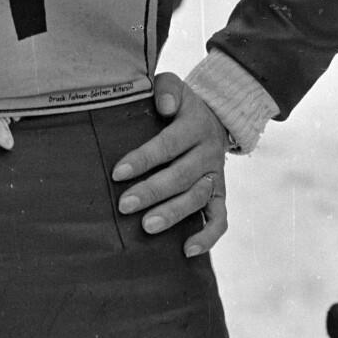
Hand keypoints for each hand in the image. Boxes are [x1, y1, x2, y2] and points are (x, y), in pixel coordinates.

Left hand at [111, 71, 227, 256]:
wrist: (216, 116)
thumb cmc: (182, 104)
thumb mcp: (174, 86)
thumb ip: (166, 89)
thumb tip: (163, 106)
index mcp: (195, 125)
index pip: (168, 144)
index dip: (143, 158)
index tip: (118, 172)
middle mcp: (208, 153)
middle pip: (180, 176)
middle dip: (152, 192)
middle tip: (124, 205)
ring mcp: (216, 176)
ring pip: (197, 198)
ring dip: (173, 214)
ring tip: (147, 227)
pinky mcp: (220, 194)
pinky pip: (220, 219)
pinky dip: (207, 237)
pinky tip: (186, 251)